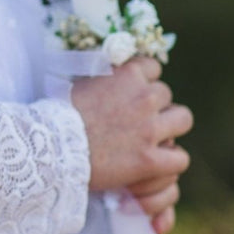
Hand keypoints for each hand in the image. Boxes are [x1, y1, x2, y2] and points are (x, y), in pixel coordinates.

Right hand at [67, 55, 192, 233]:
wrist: (50, 148)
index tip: (132, 94)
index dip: (143, 82)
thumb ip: (104, 76)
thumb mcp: (81, 82)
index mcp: (127, 74)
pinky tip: (157, 164)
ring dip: (170, 127)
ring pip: (183, 119)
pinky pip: (180, 158)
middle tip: (138, 120)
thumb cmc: (57, 115)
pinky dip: (170, 162)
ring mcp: (149, 129)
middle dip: (154, 106)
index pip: (153, 68)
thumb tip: (112, 70)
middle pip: (166, 94)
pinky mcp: (149, 160)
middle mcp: (143, 97)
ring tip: (154, 138)